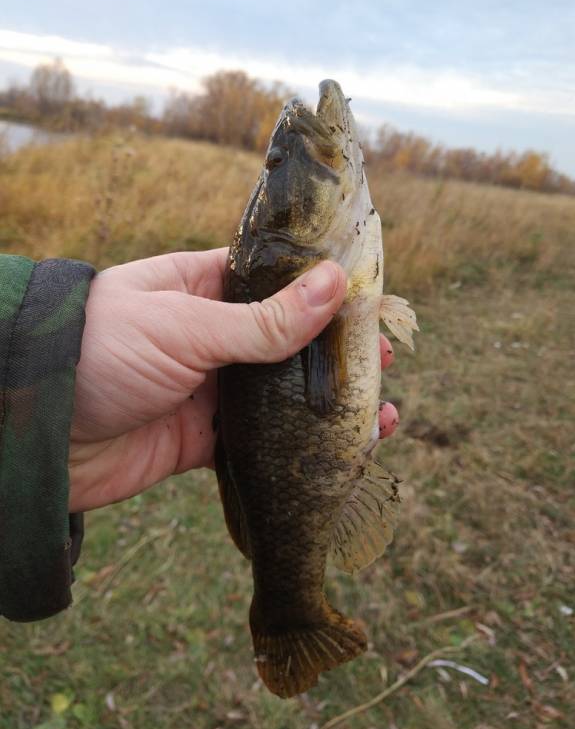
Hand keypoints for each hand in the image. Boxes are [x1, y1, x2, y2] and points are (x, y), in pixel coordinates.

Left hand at [69, 249, 399, 511]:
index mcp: (201, 287)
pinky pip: (264, 441)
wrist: (35, 435)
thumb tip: (336, 285)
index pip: (275, 279)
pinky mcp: (205, 439)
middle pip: (288, 339)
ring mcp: (210, 389)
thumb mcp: (184, 326)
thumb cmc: (100, 351)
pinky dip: (301, 446)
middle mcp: (210, 336)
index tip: (372, 297)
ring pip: (284, 394)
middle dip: (336, 351)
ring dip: (329, 402)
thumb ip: (261, 320)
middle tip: (384, 357)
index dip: (323, 287)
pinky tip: (339, 449)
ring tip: (379, 409)